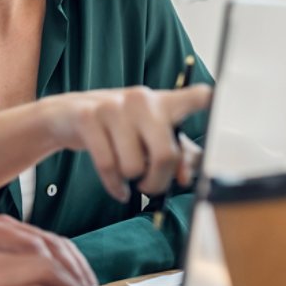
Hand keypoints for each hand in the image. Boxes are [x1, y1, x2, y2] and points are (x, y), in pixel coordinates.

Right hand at [41, 84, 210, 201]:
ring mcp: (113, 106)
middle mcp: (141, 99)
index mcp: (162, 102)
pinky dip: (114, 186)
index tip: (219, 100)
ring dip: (131, 181)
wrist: (66, 116)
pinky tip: (118, 189)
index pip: (194, 97)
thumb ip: (174, 156)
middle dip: (158, 181)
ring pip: (133, 165)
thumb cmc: (116, 129)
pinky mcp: (89, 118)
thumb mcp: (146, 135)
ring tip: (127, 175)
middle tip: (150, 186)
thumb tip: (185, 178)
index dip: (210, 101)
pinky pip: (108, 166)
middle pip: (165, 154)